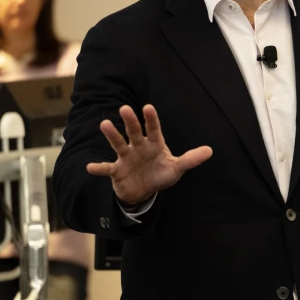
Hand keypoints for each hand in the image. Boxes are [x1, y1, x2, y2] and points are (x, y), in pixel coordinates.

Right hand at [87, 104, 212, 205]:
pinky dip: (99, 168)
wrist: (143, 191)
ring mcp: (126, 157)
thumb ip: (190, 160)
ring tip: (104, 124)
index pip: (154, 129)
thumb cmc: (160, 175)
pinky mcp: (117, 170)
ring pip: (118, 144)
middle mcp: (139, 147)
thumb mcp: (176, 169)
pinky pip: (107, 168)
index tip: (148, 107)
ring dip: (112, 135)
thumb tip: (210, 151)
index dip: (151, 119)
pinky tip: (90, 167)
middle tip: (125, 109)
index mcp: (154, 144)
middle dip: (130, 121)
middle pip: (134, 132)